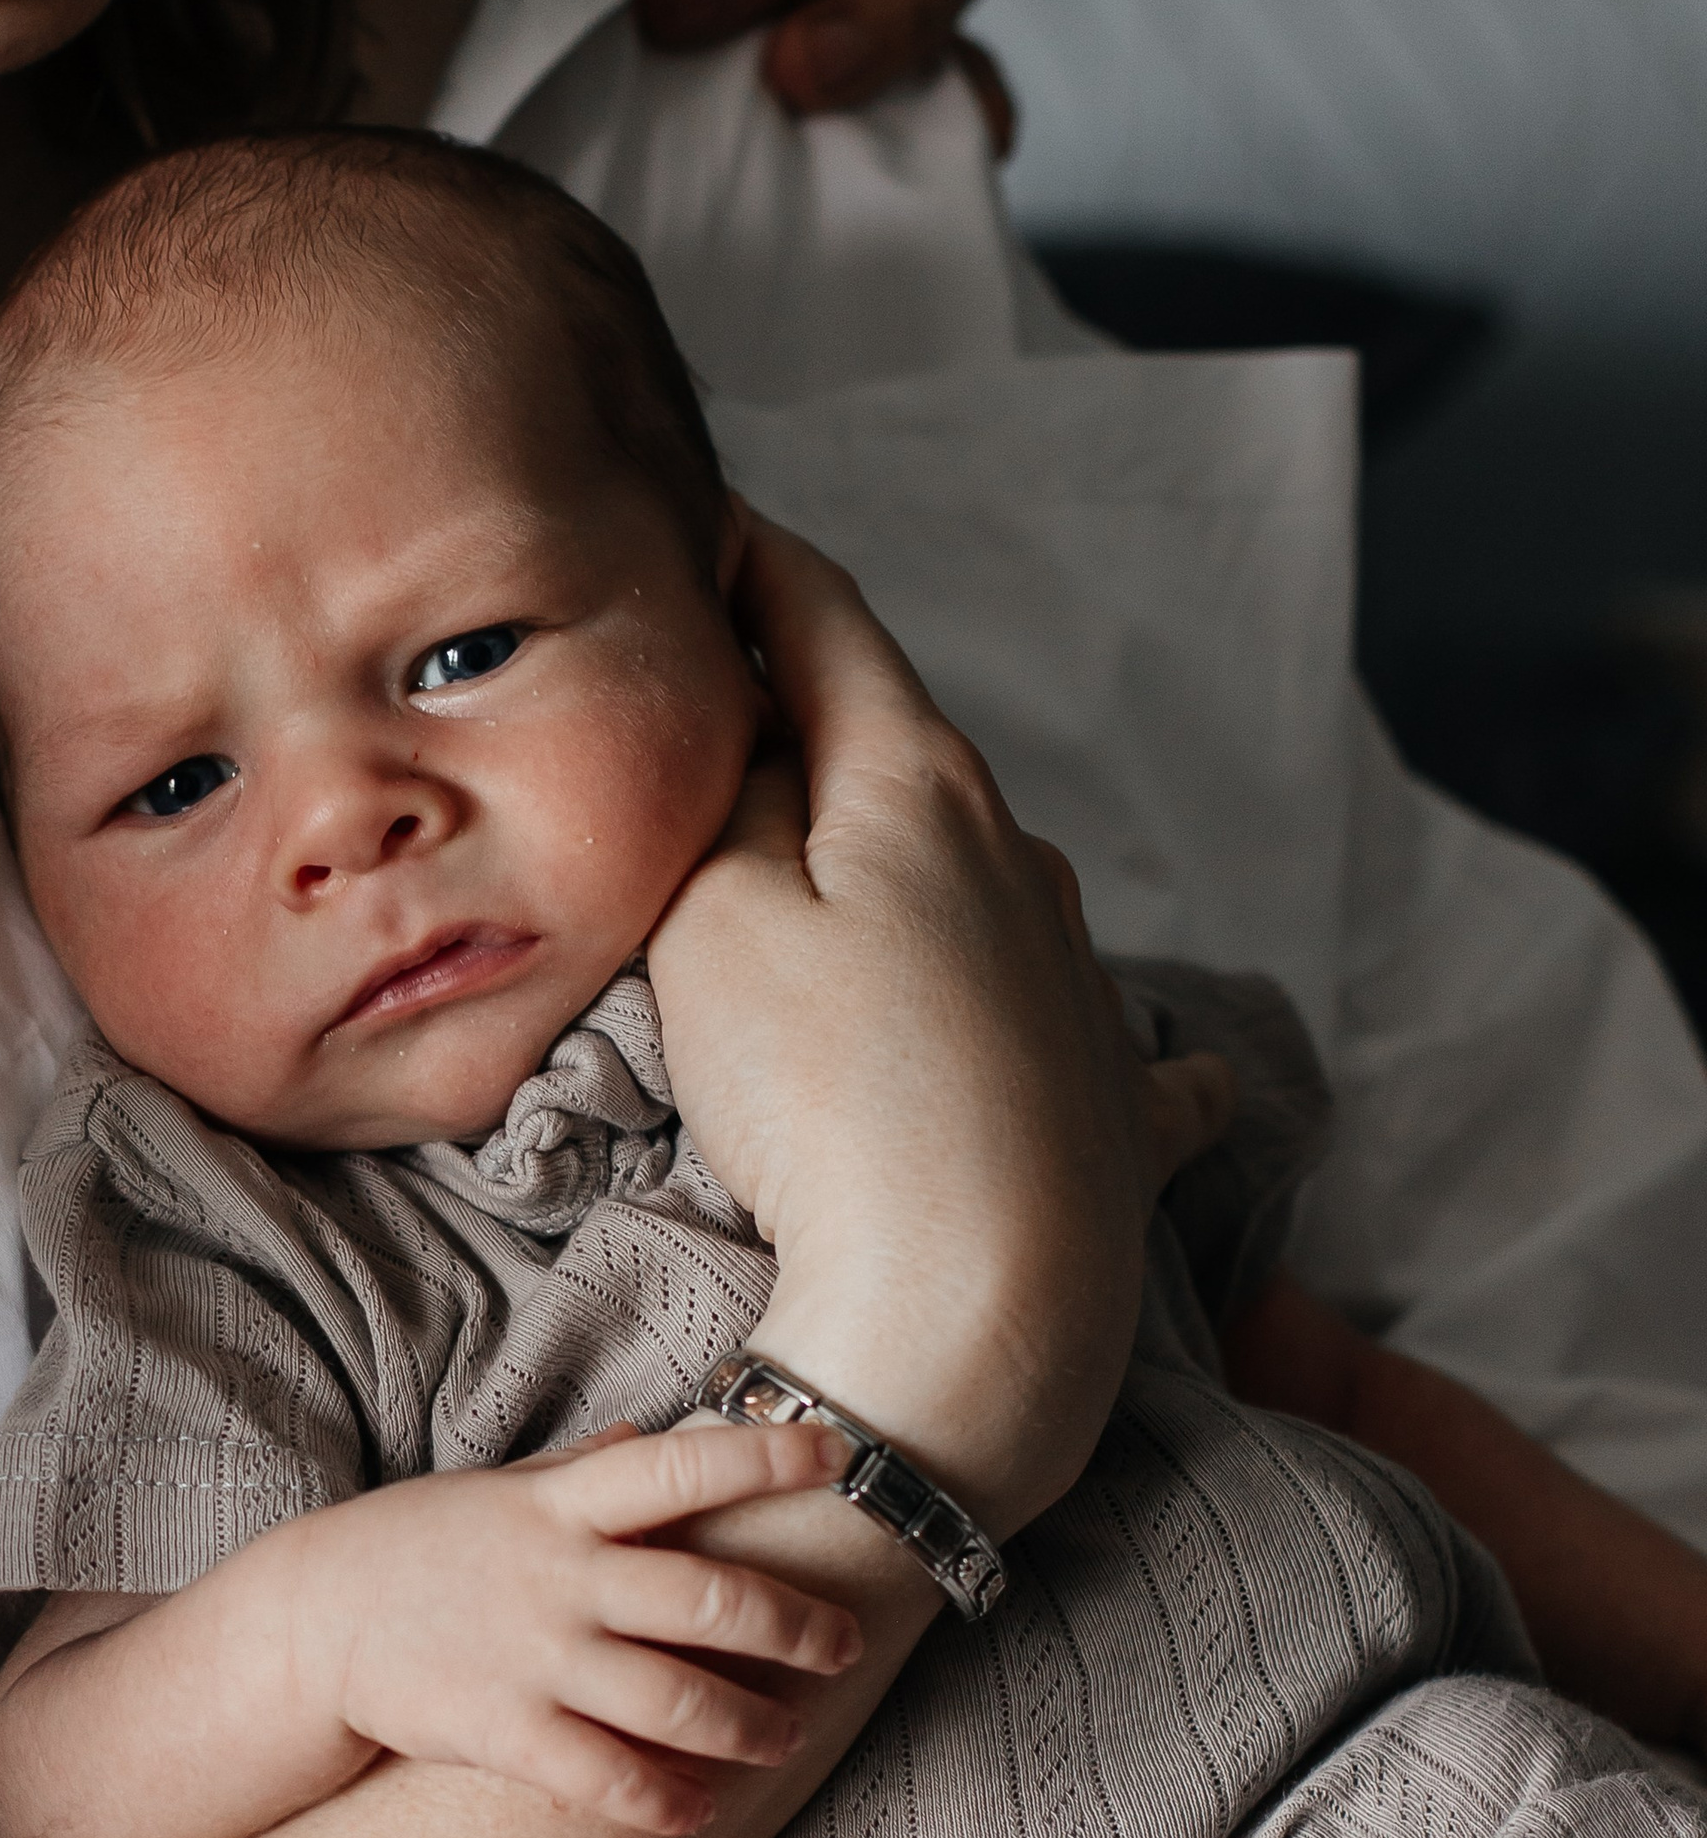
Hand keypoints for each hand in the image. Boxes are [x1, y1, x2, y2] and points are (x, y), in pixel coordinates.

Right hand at [278, 1419, 862, 1834]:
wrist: (310, 1622)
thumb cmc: (415, 1548)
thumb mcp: (493, 1489)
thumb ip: (577, 1468)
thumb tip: (646, 1434)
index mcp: (561, 1503)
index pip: (683, 1467)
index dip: (767, 1457)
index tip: (840, 1454)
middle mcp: (560, 1577)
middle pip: (709, 1600)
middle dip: (796, 1627)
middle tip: (847, 1646)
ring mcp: (535, 1658)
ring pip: (677, 1701)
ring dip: (751, 1726)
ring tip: (787, 1737)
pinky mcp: (505, 1733)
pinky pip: (606, 1779)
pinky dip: (665, 1801)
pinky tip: (701, 1810)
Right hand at [648, 513, 1232, 1542]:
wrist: (975, 1314)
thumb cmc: (831, 1109)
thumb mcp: (718, 919)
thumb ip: (732, 798)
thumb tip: (753, 725)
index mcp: (921, 788)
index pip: (823, 626)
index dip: (752, 564)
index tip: (702, 522)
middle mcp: (1023, 864)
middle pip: (902, 760)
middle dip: (820, 731)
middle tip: (730, 722)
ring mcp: (1082, 987)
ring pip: (989, 887)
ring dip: (919, 872)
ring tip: (843, 900)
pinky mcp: (1117, 1113)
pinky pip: (1112, 1050)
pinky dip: (1090, 1033)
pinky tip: (1135, 1055)